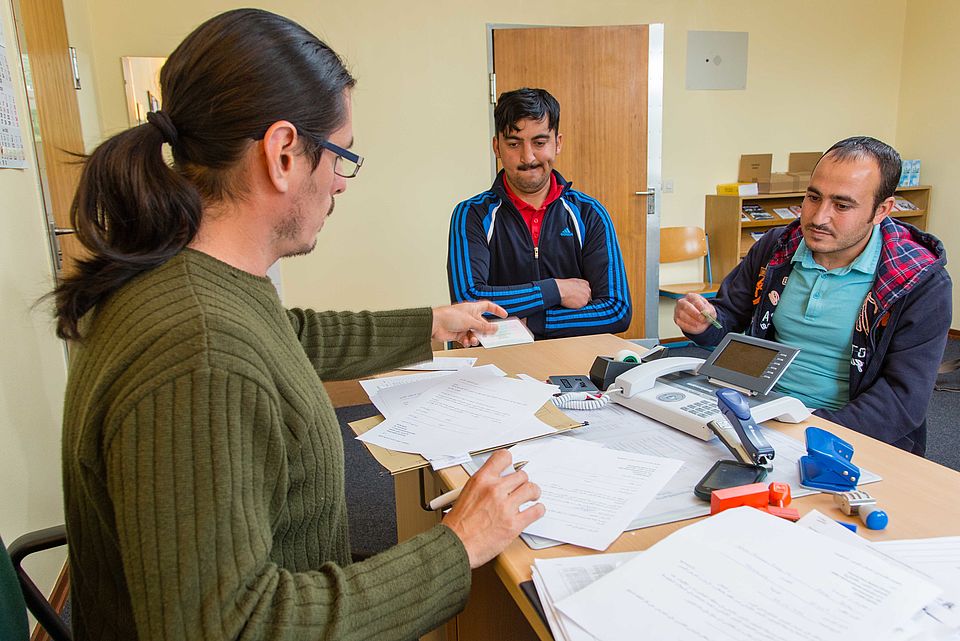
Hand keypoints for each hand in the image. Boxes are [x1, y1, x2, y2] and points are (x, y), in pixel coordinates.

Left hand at [432, 301, 506, 346]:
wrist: (435, 324)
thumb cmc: (448, 316)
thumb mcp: (470, 321)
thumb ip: (483, 326)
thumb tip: (495, 328)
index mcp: (473, 308)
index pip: (488, 306)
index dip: (496, 310)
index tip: (503, 315)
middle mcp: (469, 316)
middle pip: (482, 324)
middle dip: (484, 331)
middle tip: (488, 336)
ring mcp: (464, 325)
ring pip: (475, 334)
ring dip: (475, 338)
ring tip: (472, 339)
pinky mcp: (458, 334)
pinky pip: (467, 339)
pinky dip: (467, 341)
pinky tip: (465, 341)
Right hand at [442, 450, 543, 567]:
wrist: (455, 546)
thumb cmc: (457, 526)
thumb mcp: (464, 495)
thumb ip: (483, 487)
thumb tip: (496, 482)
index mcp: (481, 481)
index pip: (502, 457)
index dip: (510, 461)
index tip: (512, 466)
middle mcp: (495, 490)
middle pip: (521, 475)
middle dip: (522, 481)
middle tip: (522, 486)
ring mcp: (506, 507)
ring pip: (531, 489)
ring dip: (533, 492)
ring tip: (532, 496)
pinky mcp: (514, 524)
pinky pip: (536, 511)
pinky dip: (538, 510)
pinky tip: (536, 510)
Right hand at [556, 278, 590, 308]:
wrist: (560, 290)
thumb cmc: (564, 286)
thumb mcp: (573, 282)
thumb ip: (579, 286)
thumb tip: (578, 290)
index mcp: (585, 284)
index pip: (587, 290)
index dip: (582, 294)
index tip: (578, 296)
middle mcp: (588, 290)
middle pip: (587, 297)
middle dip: (582, 298)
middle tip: (575, 299)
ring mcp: (586, 297)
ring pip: (585, 302)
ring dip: (579, 303)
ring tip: (572, 301)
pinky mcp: (584, 303)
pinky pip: (582, 307)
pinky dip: (577, 306)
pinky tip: (572, 303)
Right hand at [674, 293, 717, 333]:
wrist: (699, 318)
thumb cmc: (703, 311)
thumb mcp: (709, 309)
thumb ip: (708, 310)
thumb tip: (706, 312)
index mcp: (691, 296)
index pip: (695, 299)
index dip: (701, 307)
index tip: (706, 313)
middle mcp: (682, 302)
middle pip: (686, 306)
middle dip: (695, 314)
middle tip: (702, 319)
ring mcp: (677, 310)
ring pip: (683, 316)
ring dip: (693, 321)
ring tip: (700, 324)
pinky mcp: (676, 319)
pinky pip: (681, 323)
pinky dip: (689, 327)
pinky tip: (695, 327)